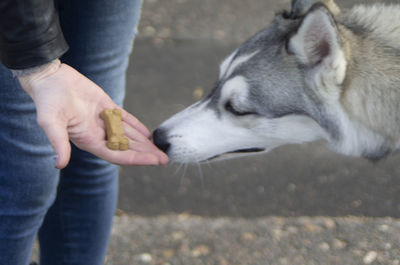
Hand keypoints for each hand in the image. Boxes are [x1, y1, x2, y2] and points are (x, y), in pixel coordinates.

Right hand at [19, 60, 167, 168]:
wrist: (50, 78)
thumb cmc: (47, 101)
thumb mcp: (50, 122)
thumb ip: (58, 143)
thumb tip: (59, 164)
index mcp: (88, 140)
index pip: (118, 154)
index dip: (137, 159)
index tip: (154, 161)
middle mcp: (98, 133)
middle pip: (127, 148)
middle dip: (146, 153)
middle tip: (165, 158)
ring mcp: (103, 120)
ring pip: (129, 135)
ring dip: (144, 142)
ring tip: (160, 148)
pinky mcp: (106, 107)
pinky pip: (125, 119)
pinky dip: (137, 126)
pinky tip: (148, 133)